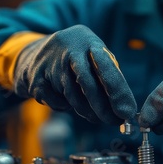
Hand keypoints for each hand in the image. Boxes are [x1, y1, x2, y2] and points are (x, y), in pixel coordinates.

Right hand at [14, 25, 136, 123]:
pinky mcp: (36, 79)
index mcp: (89, 41)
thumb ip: (108, 73)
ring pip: (73, 97)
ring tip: (95, 116)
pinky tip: (67, 100)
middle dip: (103, 108)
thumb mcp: (92, 54)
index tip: (127, 112)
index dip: (118, 92)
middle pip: (88, 85)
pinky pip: (58, 103)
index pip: (107, 68)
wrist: (36, 53)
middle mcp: (69, 49)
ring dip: (87, 112)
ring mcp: (50, 63)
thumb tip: (124, 108)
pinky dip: (66, 107)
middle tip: (114, 122)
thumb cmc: (76, 58)